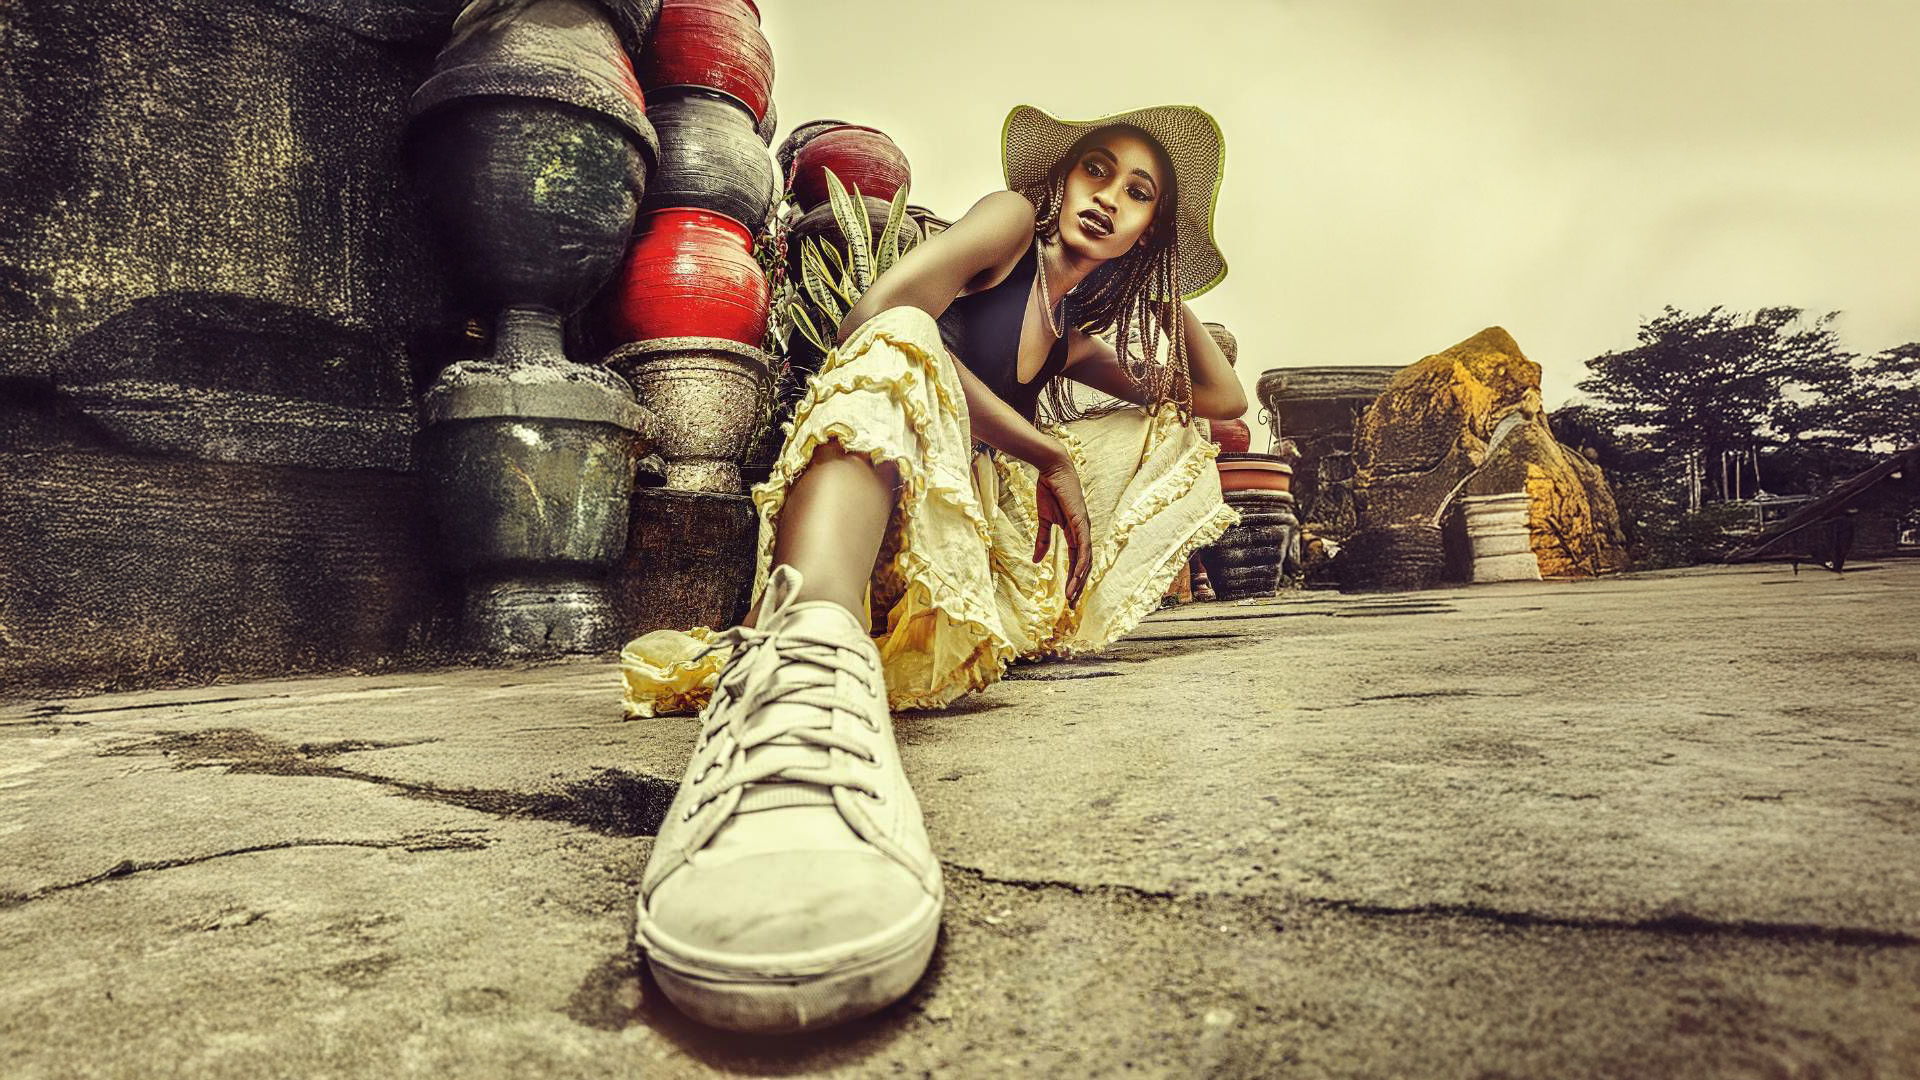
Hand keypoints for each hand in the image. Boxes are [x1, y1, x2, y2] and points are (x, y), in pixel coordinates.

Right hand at [1034, 456, 1091, 605]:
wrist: (1052, 469)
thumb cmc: (1050, 491)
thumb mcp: (1044, 520)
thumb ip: (1042, 540)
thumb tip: (1036, 560)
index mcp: (1074, 532)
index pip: (1076, 561)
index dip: (1073, 579)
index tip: (1067, 596)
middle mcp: (1083, 532)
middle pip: (1084, 565)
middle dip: (1078, 585)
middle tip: (1071, 605)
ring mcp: (1084, 527)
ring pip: (1085, 559)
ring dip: (1079, 579)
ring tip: (1072, 596)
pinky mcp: (1081, 521)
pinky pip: (1083, 546)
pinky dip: (1081, 562)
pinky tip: (1078, 575)